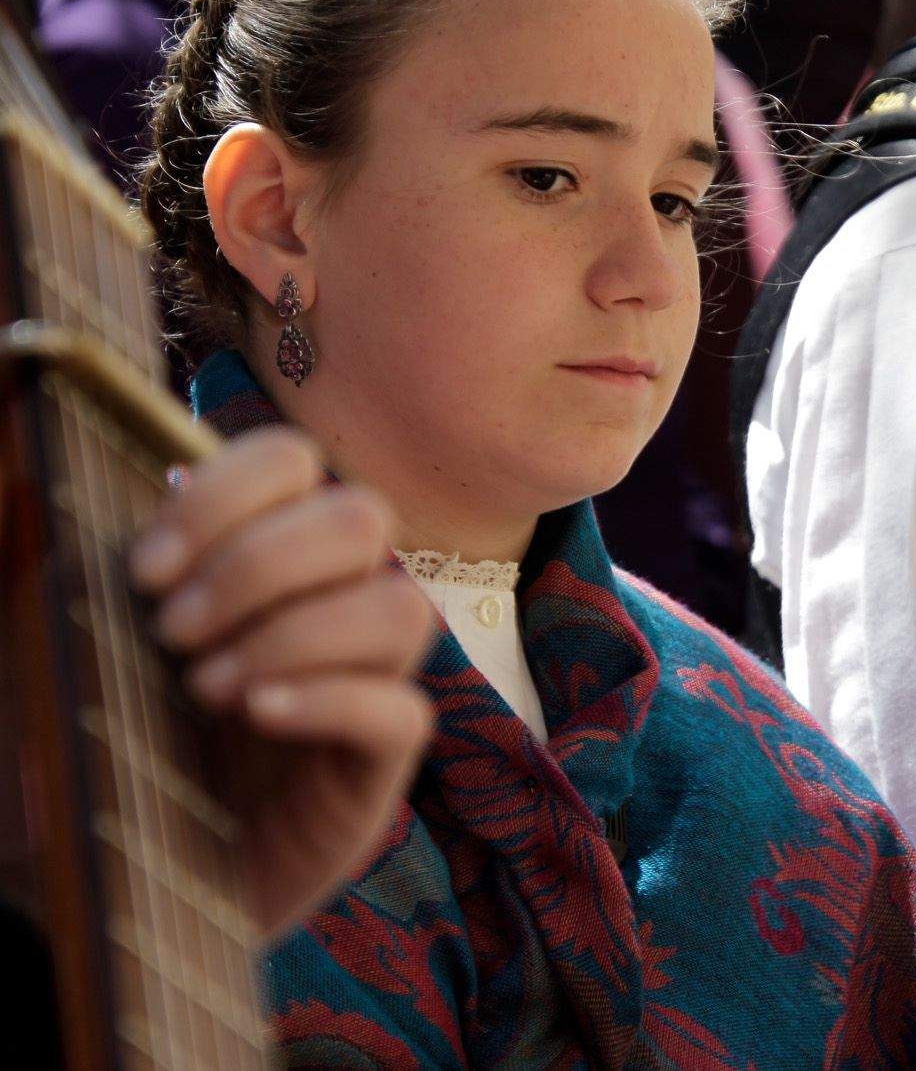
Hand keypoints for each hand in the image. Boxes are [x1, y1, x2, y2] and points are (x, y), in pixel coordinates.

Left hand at [129, 428, 435, 938]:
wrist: (118, 878)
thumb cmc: (105, 743)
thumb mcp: (91, 639)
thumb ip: (115, 559)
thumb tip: (171, 473)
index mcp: (265, 551)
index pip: (294, 460)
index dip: (228, 495)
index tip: (146, 572)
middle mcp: (331, 601)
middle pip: (363, 517)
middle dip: (262, 563)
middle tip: (174, 633)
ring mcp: (367, 681)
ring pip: (401, 607)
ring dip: (297, 635)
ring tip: (208, 689)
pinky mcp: (378, 764)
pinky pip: (402, 710)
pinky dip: (330, 700)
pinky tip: (258, 716)